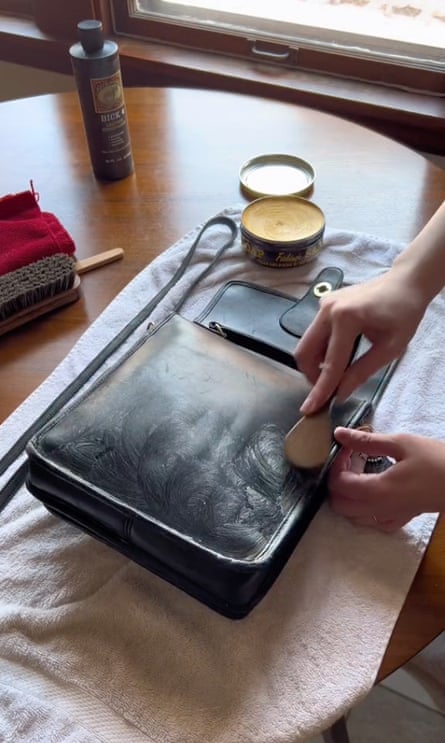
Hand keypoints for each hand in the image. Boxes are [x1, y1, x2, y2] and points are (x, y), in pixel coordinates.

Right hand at [296, 269, 427, 414]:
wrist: (405, 282)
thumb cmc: (404, 313)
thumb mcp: (390, 348)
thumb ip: (362, 372)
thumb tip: (340, 394)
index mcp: (346, 318)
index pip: (330, 363)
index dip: (321, 389)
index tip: (310, 409)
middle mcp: (327, 309)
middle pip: (305, 352)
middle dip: (312, 376)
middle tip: (327, 390)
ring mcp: (323, 304)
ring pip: (306, 344)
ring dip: (316, 364)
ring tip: (336, 374)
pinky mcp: (324, 304)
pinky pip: (314, 333)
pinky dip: (321, 350)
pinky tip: (339, 356)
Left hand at [329, 427, 444, 531]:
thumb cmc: (436, 460)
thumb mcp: (402, 443)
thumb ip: (367, 441)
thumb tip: (339, 434)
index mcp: (377, 491)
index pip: (338, 484)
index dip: (336, 464)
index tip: (347, 448)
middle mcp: (379, 509)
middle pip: (339, 504)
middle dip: (336, 482)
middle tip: (349, 461)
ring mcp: (390, 517)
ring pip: (352, 516)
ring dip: (347, 496)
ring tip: (358, 473)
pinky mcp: (401, 519)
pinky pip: (372, 522)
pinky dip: (364, 509)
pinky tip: (373, 492)